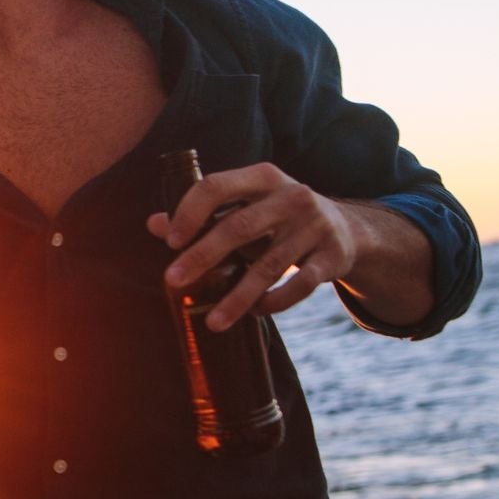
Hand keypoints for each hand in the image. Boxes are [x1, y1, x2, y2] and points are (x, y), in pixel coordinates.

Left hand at [147, 163, 368, 330]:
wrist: (344, 228)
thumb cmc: (278, 217)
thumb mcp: (246, 206)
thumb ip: (204, 214)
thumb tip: (154, 224)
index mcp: (262, 177)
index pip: (217, 186)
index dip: (190, 212)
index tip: (170, 241)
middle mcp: (291, 196)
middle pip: (239, 227)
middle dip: (202, 256)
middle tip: (173, 281)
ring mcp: (315, 226)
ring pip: (269, 266)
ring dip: (237, 297)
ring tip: (212, 321)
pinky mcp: (332, 256)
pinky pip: (300, 285)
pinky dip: (274, 302)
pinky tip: (254, 313)